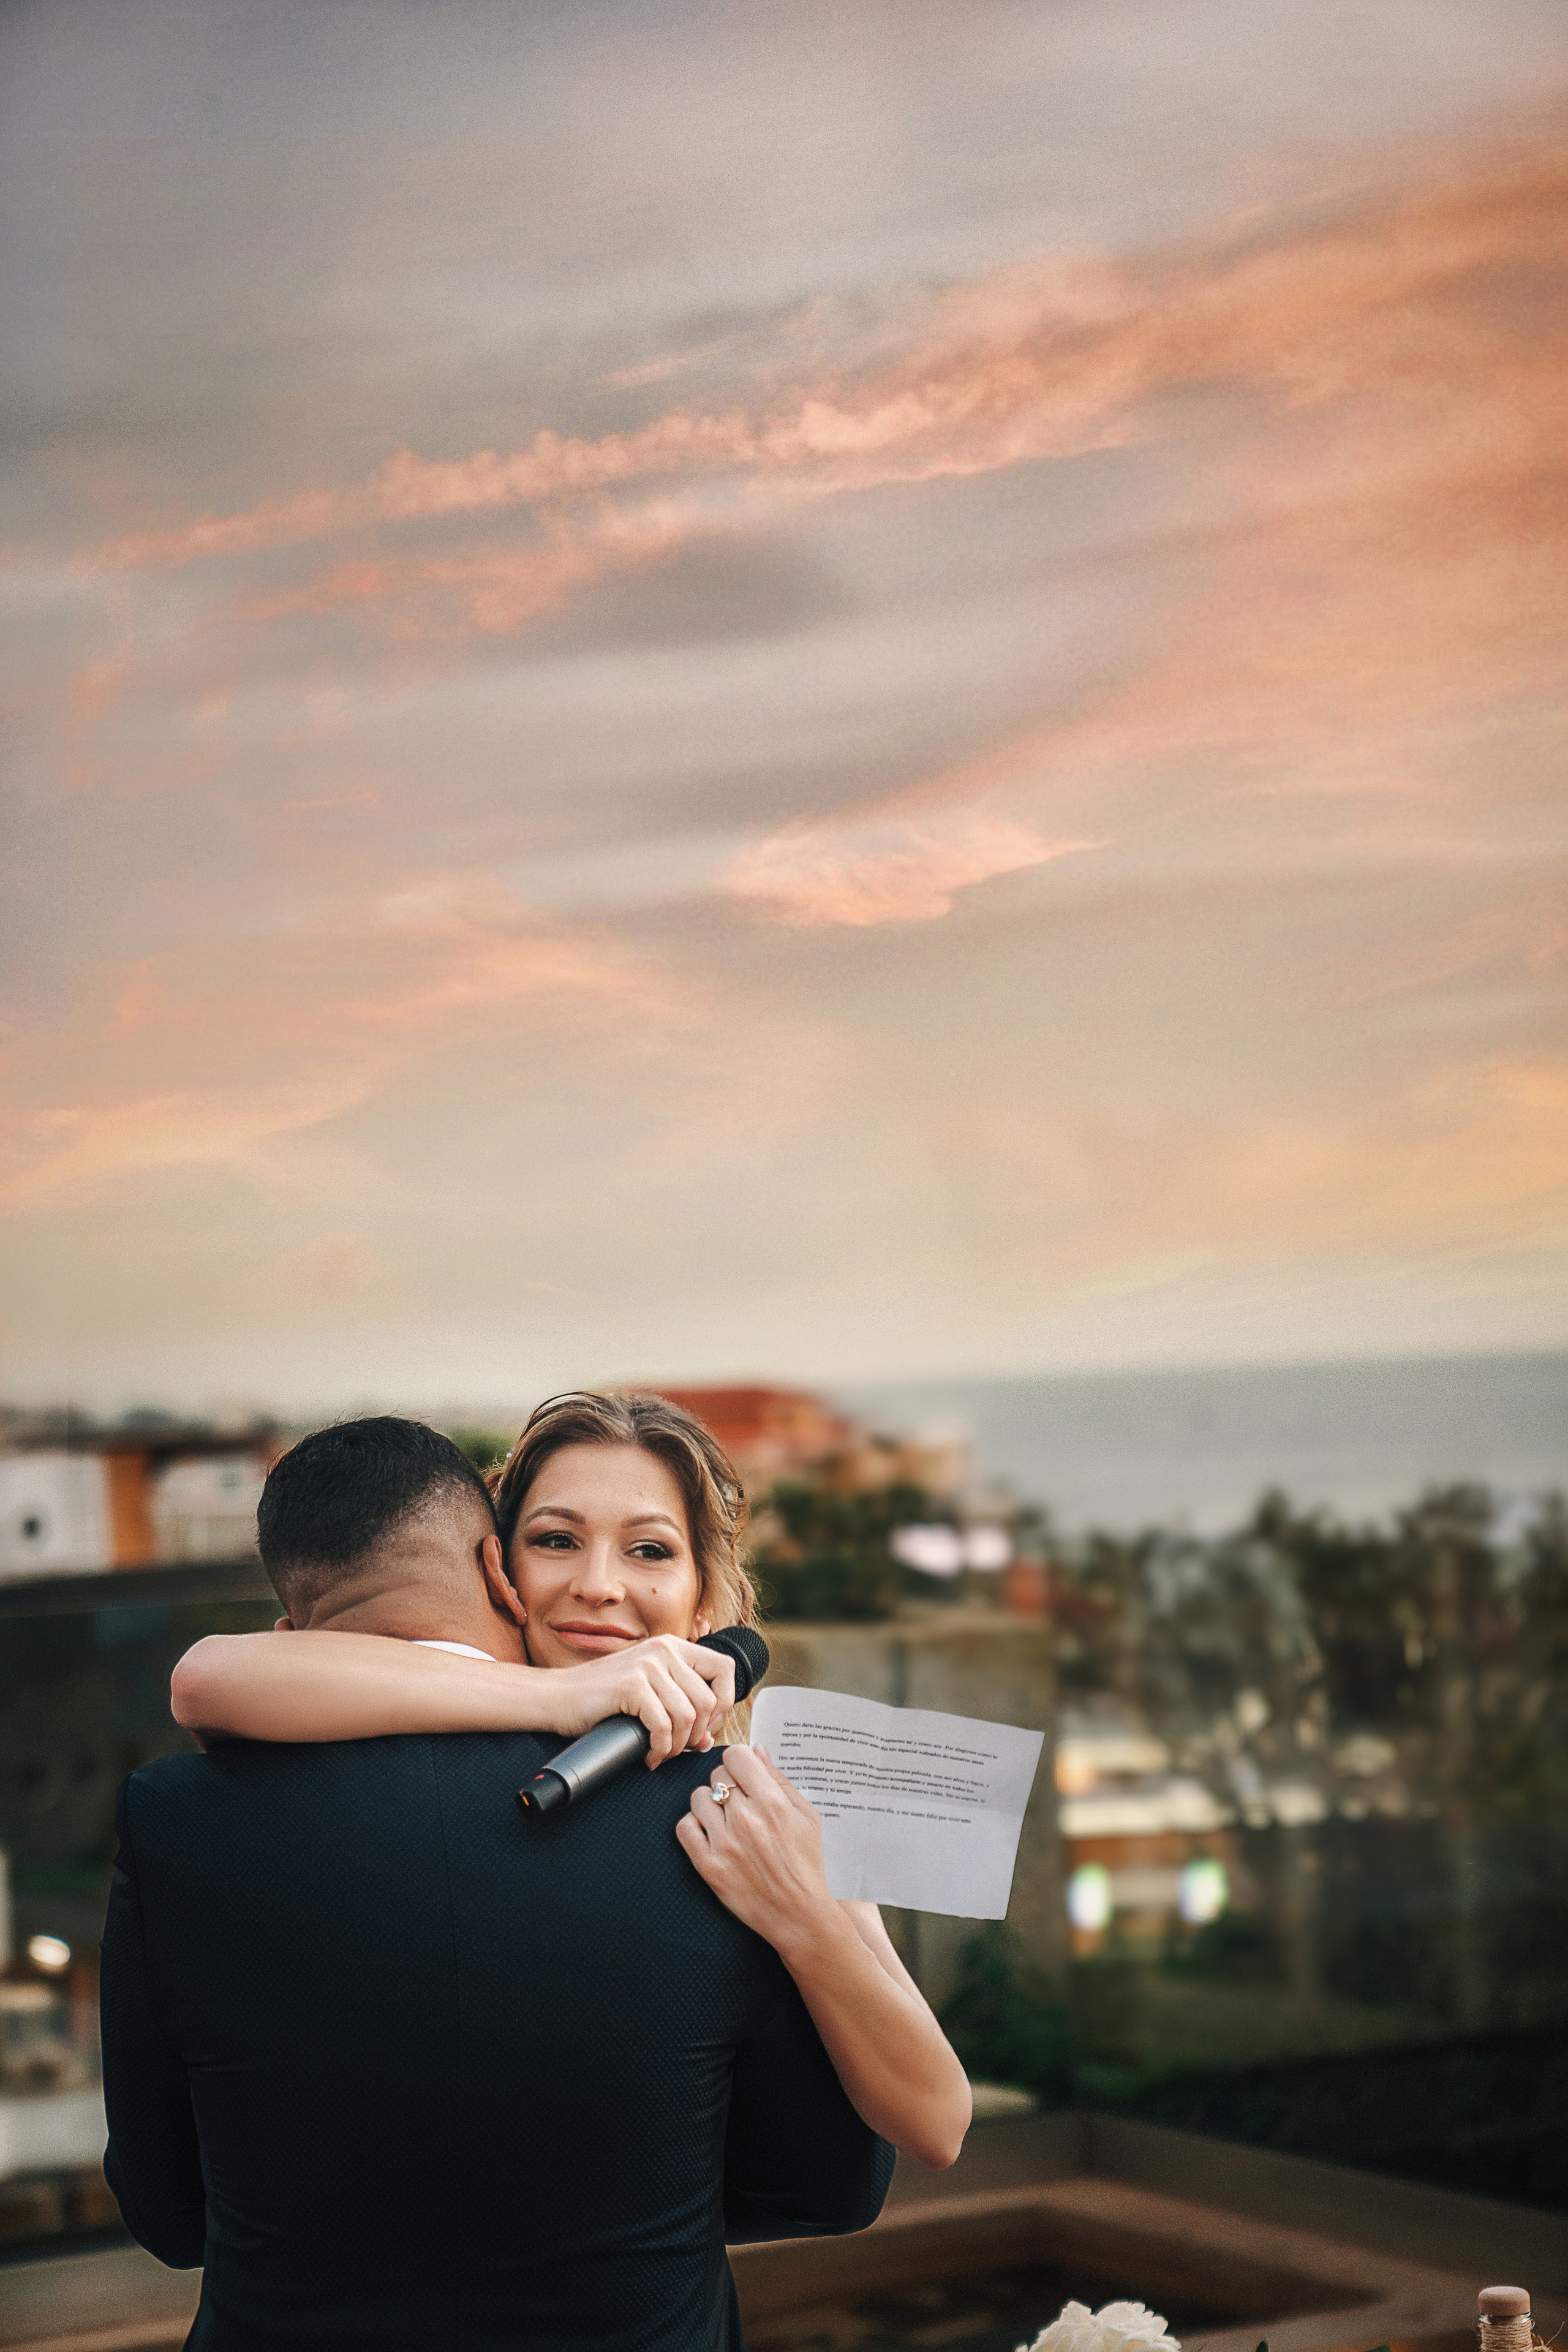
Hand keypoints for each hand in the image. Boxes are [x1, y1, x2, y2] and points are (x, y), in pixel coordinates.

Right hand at [553, 1635, 734, 1764]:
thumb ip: (679, 1706)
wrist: (556, 1697)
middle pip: (709, 1699)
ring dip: (677, 1745)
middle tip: (678, 1748)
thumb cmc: (601, 1699)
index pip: (725, 1668)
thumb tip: (708, 1738)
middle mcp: (663, 1650)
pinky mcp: (631, 1686)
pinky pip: (663, 1726)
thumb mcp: (648, 1694)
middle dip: (697, 1733)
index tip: (705, 1725)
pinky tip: (649, 1756)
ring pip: (688, 1715)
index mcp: (672, 1647)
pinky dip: (660, 1749)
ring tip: (660, 1754)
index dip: (724, 1702)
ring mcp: (647, 1666)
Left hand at [676, 1744, 833, 1951]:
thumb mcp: (806, 1815)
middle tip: (741, 1803)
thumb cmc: (805, 1863)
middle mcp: (745, 1819)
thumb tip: (757, 1751)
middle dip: (729, 1784)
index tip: (744, 1774)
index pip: (736, 1755)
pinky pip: (685, 1827)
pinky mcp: (709, 1866)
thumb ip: (779, 1780)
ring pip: (698, 1797)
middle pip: (718, 1775)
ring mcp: (724, 1843)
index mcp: (772, 1802)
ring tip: (726, 1820)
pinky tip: (711, 1833)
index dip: (740, 1762)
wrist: (798, 1913)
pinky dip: (695, 1826)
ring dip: (711, 1804)